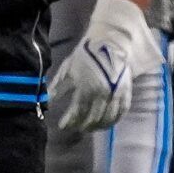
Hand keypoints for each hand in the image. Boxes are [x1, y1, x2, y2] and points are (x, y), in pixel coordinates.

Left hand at [48, 0, 153, 131]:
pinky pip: (121, 112)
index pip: (78, 112)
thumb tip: (48, 101)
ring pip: (108, 118)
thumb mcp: (67, 70)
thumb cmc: (85, 56)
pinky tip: (106, 123)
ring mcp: (116, 94)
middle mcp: (103, 94)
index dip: (70, 122)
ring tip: (89, 128)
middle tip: (76, 129)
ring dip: (98, 126)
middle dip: (83, 126)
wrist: (110, 44)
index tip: (62, 126)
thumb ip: (58, 87)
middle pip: (93, 118)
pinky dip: (114, 120)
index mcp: (86, 89)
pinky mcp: (126, 92)